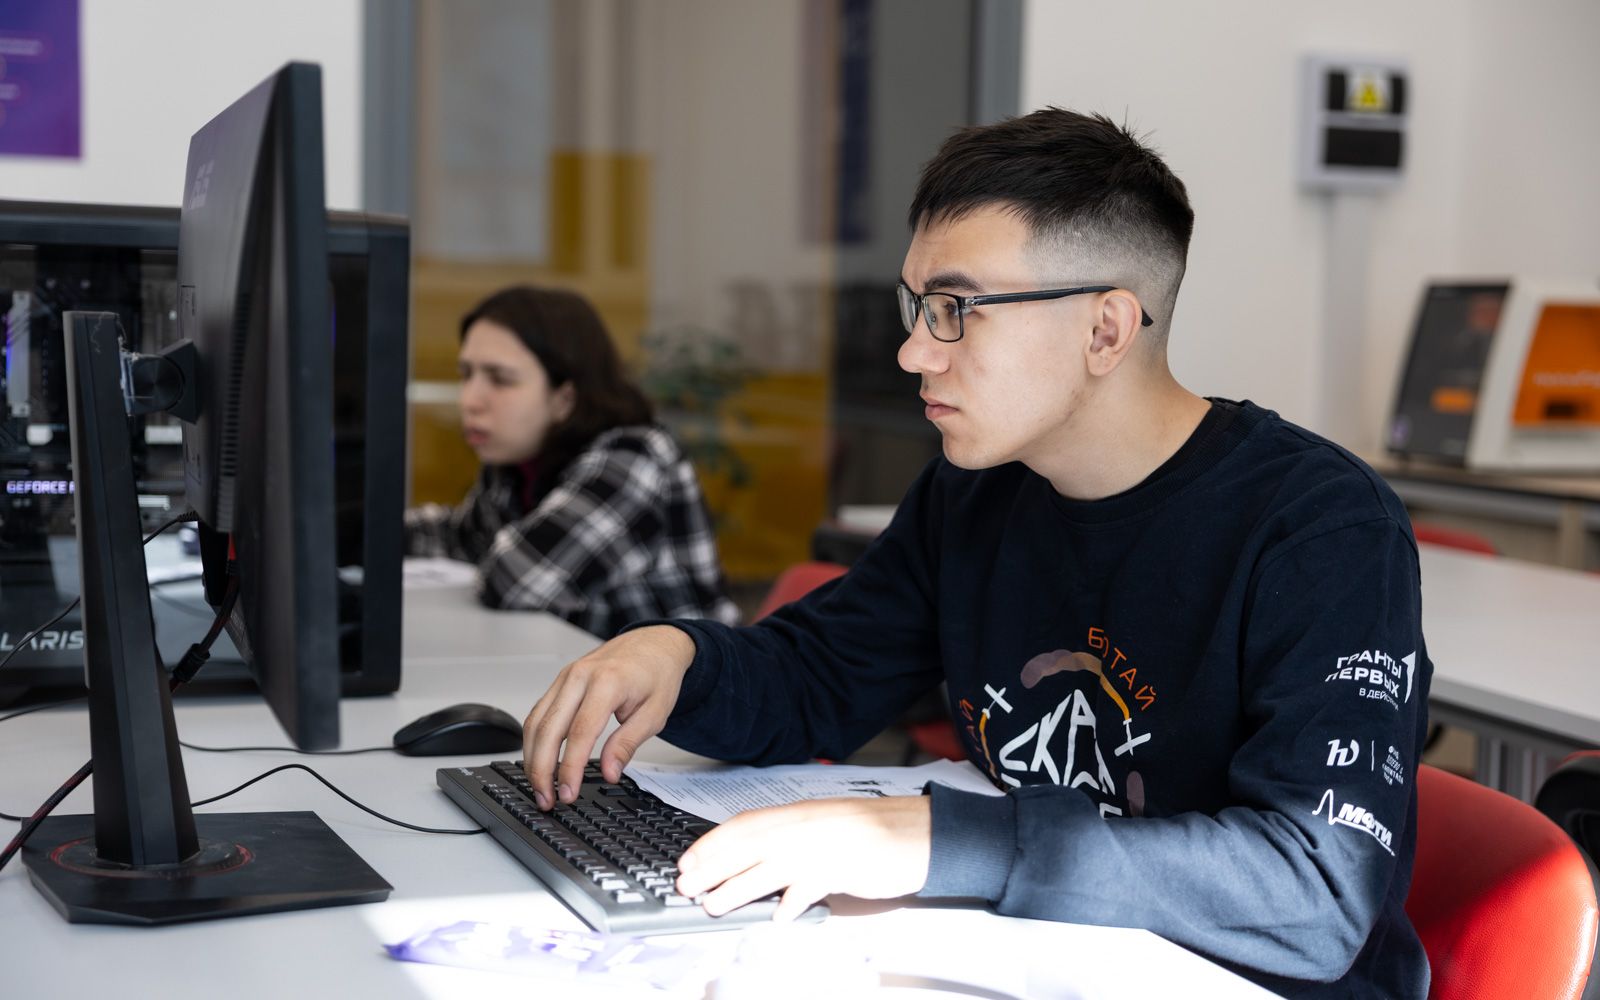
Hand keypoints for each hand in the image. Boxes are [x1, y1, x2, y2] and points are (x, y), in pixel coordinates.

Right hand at [522, 625, 695, 808]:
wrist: (654, 644)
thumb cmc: (657, 674)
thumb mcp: (655, 713)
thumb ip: (628, 743)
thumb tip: (608, 772)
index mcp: (607, 682)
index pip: (580, 732)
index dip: (570, 767)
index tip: (568, 793)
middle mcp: (580, 676)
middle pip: (548, 728)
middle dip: (541, 769)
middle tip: (547, 799)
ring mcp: (565, 677)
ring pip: (535, 721)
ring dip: (532, 758)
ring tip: (540, 787)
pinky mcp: (560, 682)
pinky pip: (538, 713)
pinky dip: (533, 740)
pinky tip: (537, 760)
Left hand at [675, 796, 931, 921]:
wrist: (918, 831)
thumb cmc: (874, 831)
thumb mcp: (825, 827)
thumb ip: (793, 839)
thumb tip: (758, 858)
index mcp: (799, 814)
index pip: (744, 824)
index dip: (712, 842)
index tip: (689, 859)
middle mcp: (806, 827)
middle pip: (747, 845)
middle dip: (712, 866)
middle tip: (688, 885)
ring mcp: (823, 847)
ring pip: (768, 867)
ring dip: (737, 887)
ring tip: (714, 904)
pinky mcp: (844, 868)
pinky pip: (810, 888)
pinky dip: (791, 903)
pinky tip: (778, 916)